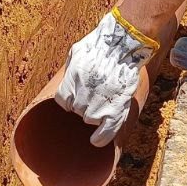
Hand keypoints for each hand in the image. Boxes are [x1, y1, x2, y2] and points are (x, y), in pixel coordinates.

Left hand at [54, 10, 155, 146]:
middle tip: (94, 93)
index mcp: (72, 80)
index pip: (62, 101)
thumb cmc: (101, 45)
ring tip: (103, 100)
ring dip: (93, 112)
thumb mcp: (77, 52)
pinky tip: (96, 140)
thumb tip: (65, 77)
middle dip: (83, 103)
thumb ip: (69, 68)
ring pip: (89, 119)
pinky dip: (101, 138)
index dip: (69, 99)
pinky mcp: (116, 109)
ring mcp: (99, 104)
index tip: (75, 96)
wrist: (123, 45)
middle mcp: (83, 94)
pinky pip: (106, 132)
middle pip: (77, 110)